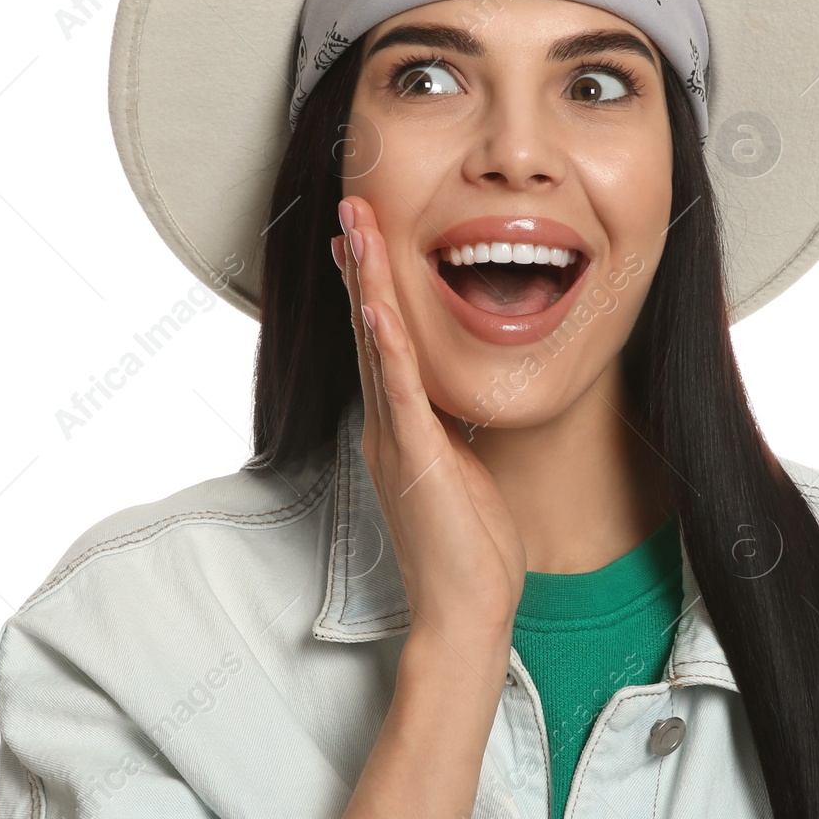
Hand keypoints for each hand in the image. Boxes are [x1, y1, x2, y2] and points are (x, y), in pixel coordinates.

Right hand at [334, 195, 525, 686]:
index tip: (360, 241)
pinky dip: (386, 342)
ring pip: (374, 345)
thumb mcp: (462, 473)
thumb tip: (454, 404)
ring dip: (365, 283)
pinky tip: (377, 301)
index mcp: (399, 429)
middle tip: (348, 209)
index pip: (379, 344)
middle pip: (368, 330)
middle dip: (359, 267)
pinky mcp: (414, 455)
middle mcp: (386, 427)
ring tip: (354, 228)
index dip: (370, 289)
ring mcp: (394, 439)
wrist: (466, 610)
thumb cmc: (470, 550)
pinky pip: (398, 388)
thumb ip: (449, 434)